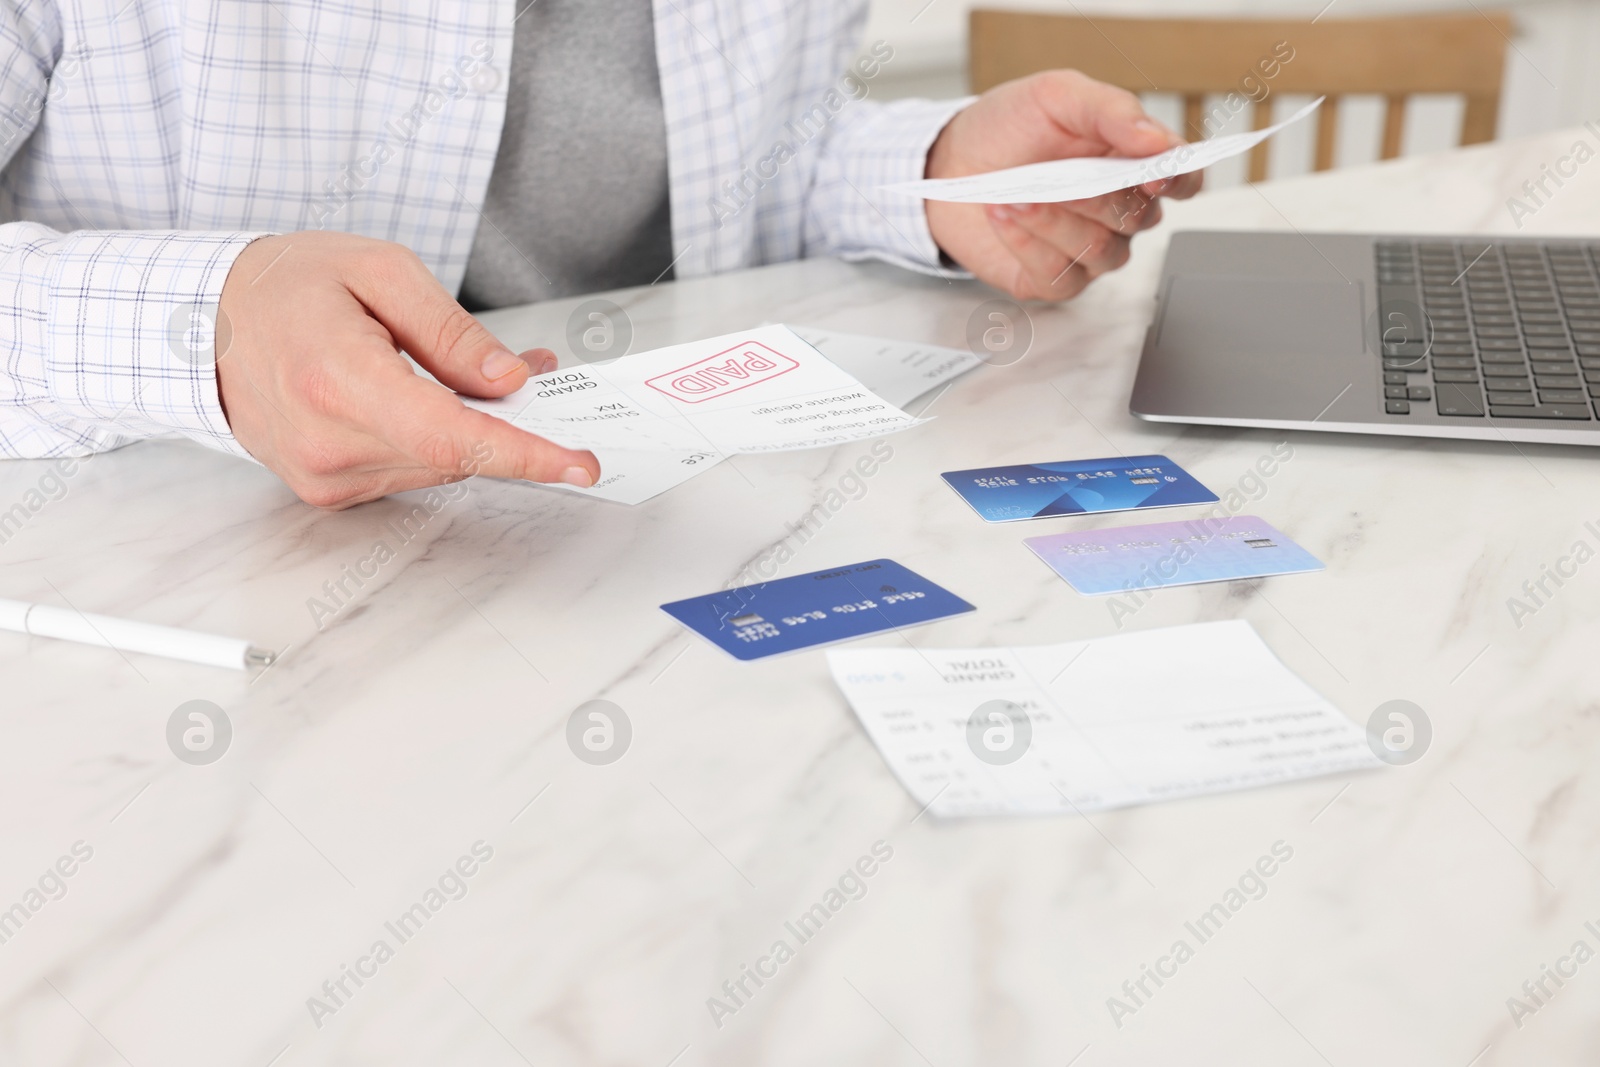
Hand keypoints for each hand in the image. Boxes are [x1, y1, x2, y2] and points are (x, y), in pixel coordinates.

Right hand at [214, 232, 599, 507]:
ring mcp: (323, 475)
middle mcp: (327, 441)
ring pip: (439, 465)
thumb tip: (513, 380)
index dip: (525, 454)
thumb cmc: (287, 285)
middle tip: (533, 373)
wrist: (202, 321)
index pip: (451, 436)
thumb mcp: (380, 271)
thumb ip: (452, 332)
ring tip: (471, 375)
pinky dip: (436, 441)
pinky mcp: (326, 490)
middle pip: (456, 452)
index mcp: (338, 379)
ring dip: (472, 430)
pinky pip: (410, 471)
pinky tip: (428, 400)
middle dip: (508, 420)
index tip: (582, 465)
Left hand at [924, 70, 1202, 300]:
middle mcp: (1118, 210)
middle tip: (1056, 177)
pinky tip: (1003, 216)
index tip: (1156, 174)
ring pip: (1102, 251)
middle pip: (1140, 218)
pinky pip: (1059, 275)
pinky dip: (1027, 244)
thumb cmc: (1008, 126)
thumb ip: (1111, 111)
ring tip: (1015, 193)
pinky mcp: (1052, 278)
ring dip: (1056, 221)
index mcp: (1132, 161)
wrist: (950, 160)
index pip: (1184, 179)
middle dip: (1097, 197)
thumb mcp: (1057, 96)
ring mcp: (1088, 249)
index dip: (1180, 181)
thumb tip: (1157, 140)